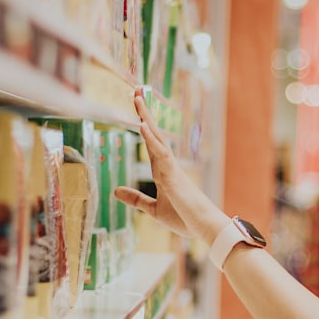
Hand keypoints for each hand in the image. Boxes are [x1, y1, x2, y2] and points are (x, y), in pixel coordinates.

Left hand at [113, 90, 228, 243]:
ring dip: (146, 118)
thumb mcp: (153, 209)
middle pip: (153, 133)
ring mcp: (171, 168)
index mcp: (163, 171)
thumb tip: (116, 191)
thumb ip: (136, 199)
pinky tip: (142, 125)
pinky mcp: (173, 176)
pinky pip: (161, 153)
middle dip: (144, 112)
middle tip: (136, 91)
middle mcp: (167, 165)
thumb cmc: (184, 218)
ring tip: (137, 98)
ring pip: (156, 137)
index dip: (143, 125)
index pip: (150, 143)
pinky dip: (151, 139)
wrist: (203, 227)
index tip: (137, 107)